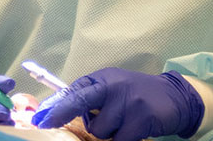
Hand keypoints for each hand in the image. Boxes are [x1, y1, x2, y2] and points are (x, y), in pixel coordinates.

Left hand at [31, 68, 204, 140]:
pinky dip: (124, 139)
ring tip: (122, 123)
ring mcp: (127, 100)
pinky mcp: (141, 117)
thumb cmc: (135, 95)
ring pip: (100, 131)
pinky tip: (134, 129)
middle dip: (60, 113)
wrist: (173, 96)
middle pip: (79, 101)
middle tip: (44, 123)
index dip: (54, 105)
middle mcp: (113, 85)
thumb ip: (91, 97)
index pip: (73, 90)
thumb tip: (59, 111)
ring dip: (107, 134)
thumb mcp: (112, 88)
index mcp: (102, 78)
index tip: (39, 118)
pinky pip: (119, 140)